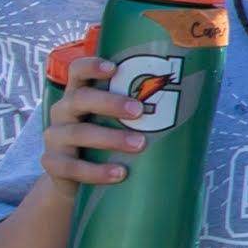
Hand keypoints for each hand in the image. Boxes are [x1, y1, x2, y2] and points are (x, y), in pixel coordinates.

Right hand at [36, 62, 145, 194]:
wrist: (76, 181)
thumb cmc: (106, 143)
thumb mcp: (117, 123)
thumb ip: (138, 112)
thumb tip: (194, 102)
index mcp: (79, 95)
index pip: (78, 71)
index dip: (92, 66)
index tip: (115, 68)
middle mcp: (63, 111)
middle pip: (81, 98)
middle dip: (110, 103)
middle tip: (139, 110)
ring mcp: (55, 138)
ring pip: (79, 133)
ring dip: (111, 138)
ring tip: (139, 144)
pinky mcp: (53, 165)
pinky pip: (73, 167)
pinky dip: (97, 171)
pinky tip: (119, 173)